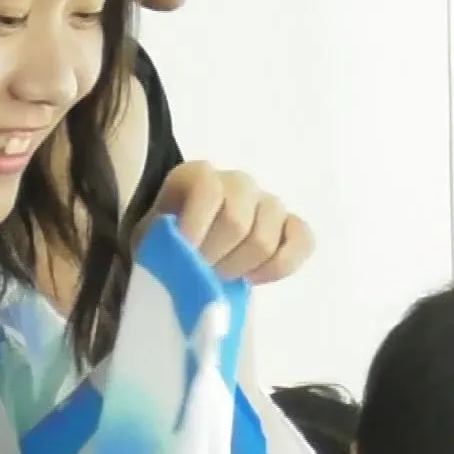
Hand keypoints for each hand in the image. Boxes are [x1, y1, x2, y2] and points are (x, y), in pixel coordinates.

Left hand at [149, 161, 314, 283]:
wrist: (186, 255)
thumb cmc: (166, 244)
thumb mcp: (151, 239)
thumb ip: (163, 243)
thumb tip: (184, 260)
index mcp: (198, 175)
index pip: (207, 189)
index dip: (195, 226)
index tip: (184, 254)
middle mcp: (237, 182)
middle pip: (236, 221)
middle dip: (215, 257)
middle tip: (199, 272)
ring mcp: (268, 203)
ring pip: (265, 238)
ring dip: (239, 267)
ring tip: (219, 276)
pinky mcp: (292, 226)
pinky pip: (302, 241)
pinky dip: (279, 266)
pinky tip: (253, 278)